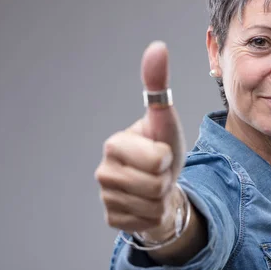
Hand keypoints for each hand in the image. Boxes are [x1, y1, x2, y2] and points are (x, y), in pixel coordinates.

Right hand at [95, 41, 186, 237]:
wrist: (162, 184)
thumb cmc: (163, 148)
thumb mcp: (165, 120)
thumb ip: (158, 85)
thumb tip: (157, 47)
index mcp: (113, 144)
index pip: (157, 159)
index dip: (167, 157)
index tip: (160, 152)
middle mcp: (103, 171)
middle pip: (155, 185)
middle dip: (166, 179)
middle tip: (160, 172)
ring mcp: (106, 197)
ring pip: (151, 205)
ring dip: (161, 198)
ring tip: (155, 186)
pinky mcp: (112, 219)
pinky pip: (144, 222)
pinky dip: (153, 215)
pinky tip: (147, 204)